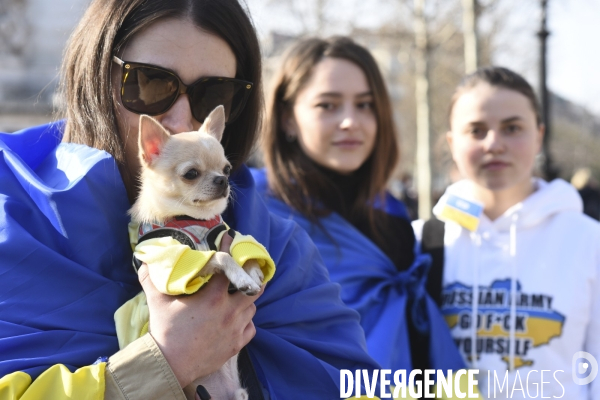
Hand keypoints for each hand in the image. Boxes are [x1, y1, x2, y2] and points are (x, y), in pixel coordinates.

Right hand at [138, 234, 260, 387]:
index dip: (231, 251)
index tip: (232, 239)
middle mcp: (229, 311)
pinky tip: (236, 320)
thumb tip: (146, 259)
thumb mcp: (157, 301)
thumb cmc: (165, 331)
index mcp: (213, 298)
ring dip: (246, 300)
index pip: (229, 267)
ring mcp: (235, 329)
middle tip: (244, 272)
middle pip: (253, 288)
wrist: (170, 364)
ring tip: (236, 297)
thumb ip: (152, 278)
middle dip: (250, 278)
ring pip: (252, 308)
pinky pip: (251, 328)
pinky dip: (246, 322)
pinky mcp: (237, 344)